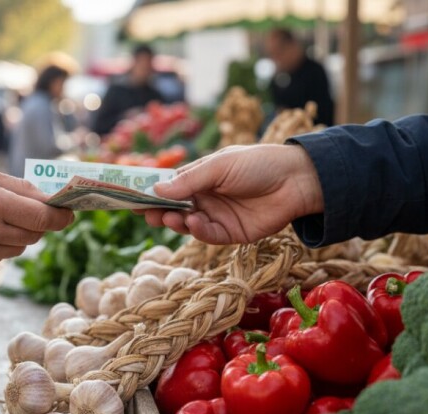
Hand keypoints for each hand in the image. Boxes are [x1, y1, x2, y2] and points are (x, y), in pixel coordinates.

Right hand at [0, 167, 73, 270]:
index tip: (69, 214)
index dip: (61, 217)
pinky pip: (3, 256)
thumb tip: (54, 200)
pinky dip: (2, 245)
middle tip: (33, 211)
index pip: (42, 217)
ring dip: (20, 234)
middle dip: (40, 223)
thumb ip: (23, 188)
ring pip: (21, 247)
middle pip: (36, 234)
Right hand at [143, 144, 323, 243]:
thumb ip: (189, 180)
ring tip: (169, 218)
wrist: (297, 181)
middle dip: (158, 211)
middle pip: (174, 208)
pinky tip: (194, 222)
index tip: (130, 196)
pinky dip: (197, 231)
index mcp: (200, 176)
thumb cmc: (258, 164)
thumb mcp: (220, 166)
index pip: (169, 186)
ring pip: (187, 223)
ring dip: (175, 222)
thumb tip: (156, 190)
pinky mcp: (230, 233)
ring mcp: (217, 216)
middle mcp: (205, 197)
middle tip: (145, 214)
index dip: (150, 191)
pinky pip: (207, 235)